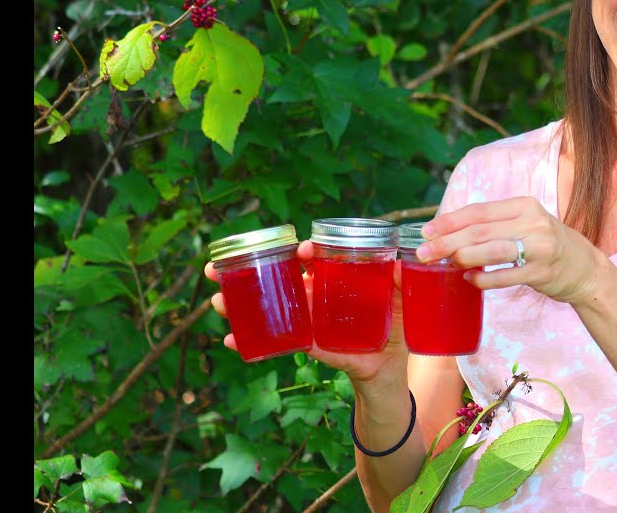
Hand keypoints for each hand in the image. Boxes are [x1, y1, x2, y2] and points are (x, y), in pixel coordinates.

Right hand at [204, 240, 409, 391]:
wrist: (389, 367)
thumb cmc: (393, 326)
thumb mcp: (400, 301)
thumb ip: (401, 282)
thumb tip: (400, 264)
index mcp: (332, 281)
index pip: (311, 259)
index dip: (301, 250)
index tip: (302, 249)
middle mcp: (313, 296)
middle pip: (276, 278)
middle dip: (244, 269)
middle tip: (216, 267)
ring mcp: (306, 320)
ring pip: (266, 307)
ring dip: (236, 303)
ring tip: (216, 300)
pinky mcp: (305, 344)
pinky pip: (274, 341)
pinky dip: (249, 340)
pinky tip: (230, 339)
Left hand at [415, 196, 607, 304]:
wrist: (585, 267)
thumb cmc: (546, 244)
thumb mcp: (525, 224)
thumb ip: (494, 226)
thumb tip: (448, 234)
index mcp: (524, 206)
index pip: (479, 211)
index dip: (450, 221)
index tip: (426, 231)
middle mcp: (533, 222)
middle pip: (480, 231)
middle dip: (447, 241)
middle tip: (423, 252)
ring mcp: (540, 247)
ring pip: (493, 250)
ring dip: (464, 257)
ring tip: (445, 263)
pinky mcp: (543, 272)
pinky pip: (507, 276)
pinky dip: (485, 279)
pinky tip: (471, 280)